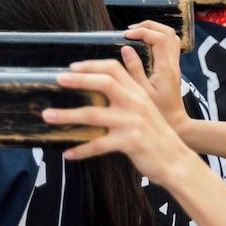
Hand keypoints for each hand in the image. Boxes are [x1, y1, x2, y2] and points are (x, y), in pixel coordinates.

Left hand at [43, 49, 199, 186]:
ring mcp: (133, 122)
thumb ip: (131, 88)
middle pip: (104, 83)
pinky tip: (67, 153)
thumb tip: (118, 63)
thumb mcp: (148, 107)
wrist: (177, 162)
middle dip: (78, 80)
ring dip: (67, 115)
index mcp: (138, 93)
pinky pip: (98, 145)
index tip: (71, 67)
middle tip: (57, 80)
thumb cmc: (158, 134)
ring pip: (93, 114)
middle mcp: (136, 103)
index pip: (114, 69)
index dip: (91, 65)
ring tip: (48, 116)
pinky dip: (81, 149)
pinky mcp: (130, 142)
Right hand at [124, 21, 189, 128]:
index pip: (158, 38)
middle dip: (149, 25)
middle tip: (130, 30)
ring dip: (153, 30)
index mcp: (165, 69)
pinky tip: (142, 46)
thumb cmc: (158, 113)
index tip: (125, 36)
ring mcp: (175, 66)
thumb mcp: (141, 93)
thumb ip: (133, 70)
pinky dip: (156, 39)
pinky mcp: (172, 69)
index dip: (142, 32)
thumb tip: (126, 49)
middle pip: (168, 32)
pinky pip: (168, 46)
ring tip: (135, 34)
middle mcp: (173, 64)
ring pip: (170, 37)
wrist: (177, 125)